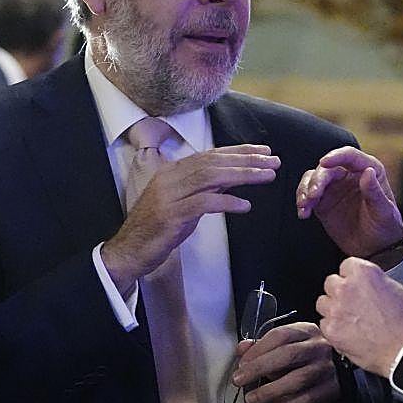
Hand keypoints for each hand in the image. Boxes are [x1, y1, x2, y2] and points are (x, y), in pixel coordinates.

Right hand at [100, 144, 279, 293]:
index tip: (263, 152)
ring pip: (211, 177)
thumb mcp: (183, 204)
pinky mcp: (171, 215)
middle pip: (214, 163)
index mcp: (172, 172)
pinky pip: (204, 203)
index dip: (238, 151)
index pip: (210, 155)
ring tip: (266, 176)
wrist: (129, 251)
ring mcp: (169, 196)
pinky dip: (227, 202)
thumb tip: (232, 178)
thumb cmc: (157, 229)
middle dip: (246, 160)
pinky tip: (245, 206)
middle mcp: (170, 178)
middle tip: (273, 161)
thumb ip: (204, 189)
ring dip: (242, 175)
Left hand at [232, 321, 341, 402]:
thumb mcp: (285, 345)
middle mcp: (319, 348)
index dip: (258, 349)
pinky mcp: (329, 390)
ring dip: (269, 391)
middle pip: (288, 355)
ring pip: (297, 380)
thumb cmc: (303, 358)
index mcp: (306, 331)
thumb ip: (262, 346)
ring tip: (252, 398)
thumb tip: (242, 349)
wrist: (334, 373)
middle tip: (240, 379)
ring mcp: (326, 369)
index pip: (280, 336)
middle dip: (259, 368)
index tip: (242, 363)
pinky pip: (304, 400)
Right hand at [296, 147, 402, 259]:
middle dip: (317, 180)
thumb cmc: (385, 227)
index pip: (350, 156)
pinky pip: (308, 195)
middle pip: (327, 168)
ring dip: (306, 189)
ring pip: (314, 178)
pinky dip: (302, 201)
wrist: (375, 249)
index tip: (324, 163)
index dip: (336, 156)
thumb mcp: (384, 211)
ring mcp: (335, 188)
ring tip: (305, 205)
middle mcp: (349, 175)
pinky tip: (303, 213)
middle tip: (312, 196)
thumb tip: (368, 171)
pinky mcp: (323, 202)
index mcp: (369, 170)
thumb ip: (375, 192)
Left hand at [317, 258, 402, 375]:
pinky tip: (348, 334)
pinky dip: (333, 329)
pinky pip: (323, 325)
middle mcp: (347, 288)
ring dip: (333, 309)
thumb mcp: (399, 290)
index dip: (353, 277)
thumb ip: (377, 284)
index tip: (358, 286)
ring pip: (323, 303)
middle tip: (354, 305)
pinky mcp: (332, 331)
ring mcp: (337, 310)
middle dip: (340, 293)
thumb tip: (369, 289)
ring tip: (350, 320)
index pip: (346, 265)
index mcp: (365, 273)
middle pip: (331, 283)